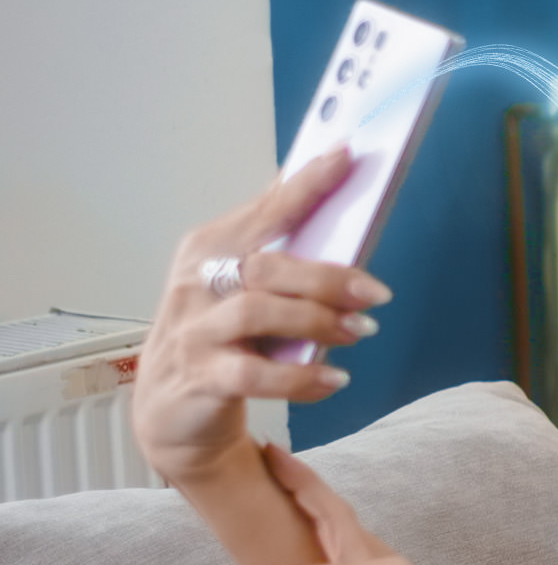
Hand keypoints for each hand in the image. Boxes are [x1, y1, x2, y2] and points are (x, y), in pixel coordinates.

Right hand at [134, 148, 389, 481]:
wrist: (174, 408)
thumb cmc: (224, 333)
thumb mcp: (244, 285)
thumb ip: (282, 248)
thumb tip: (338, 199)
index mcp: (210, 247)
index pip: (265, 208)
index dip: (306, 183)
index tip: (345, 156)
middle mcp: (197, 283)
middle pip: (266, 266)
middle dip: (328, 277)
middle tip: (377, 294)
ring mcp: (194, 331)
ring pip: (257, 313)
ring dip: (318, 322)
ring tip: (359, 332)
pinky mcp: (200, 378)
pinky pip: (254, 375)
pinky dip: (301, 378)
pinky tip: (333, 379)